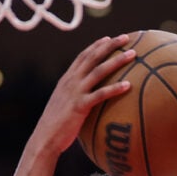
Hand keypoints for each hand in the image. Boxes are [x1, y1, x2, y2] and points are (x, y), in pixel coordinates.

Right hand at [31, 35, 135, 154]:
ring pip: (99, 71)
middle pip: (92, 57)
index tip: (108, 39)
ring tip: (132, 54)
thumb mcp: (63, 106)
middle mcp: (70, 82)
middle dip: (110, 45)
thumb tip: (88, 101)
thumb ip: (75, 98)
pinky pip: (100, 94)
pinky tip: (128, 85)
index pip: (82, 57)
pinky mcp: (80, 106)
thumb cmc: (56, 127)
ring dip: (117, 61)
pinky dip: (115, 88)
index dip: (96, 46)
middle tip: (125, 38)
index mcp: (66, 80)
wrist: (44, 138)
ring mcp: (75, 92)